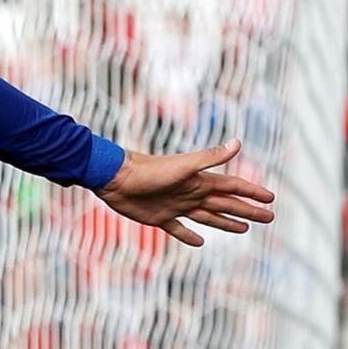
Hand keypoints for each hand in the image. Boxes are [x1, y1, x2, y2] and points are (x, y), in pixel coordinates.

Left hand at [95, 139, 274, 246]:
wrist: (114, 178)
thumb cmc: (148, 170)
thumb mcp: (184, 165)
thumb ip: (210, 157)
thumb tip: (238, 142)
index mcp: (199, 181)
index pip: (232, 187)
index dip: (251, 192)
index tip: (271, 198)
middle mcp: (190, 193)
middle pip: (225, 204)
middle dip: (247, 210)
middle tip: (269, 217)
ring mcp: (176, 206)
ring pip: (208, 216)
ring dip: (226, 222)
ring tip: (244, 228)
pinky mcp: (159, 218)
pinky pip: (179, 229)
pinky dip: (190, 236)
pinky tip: (200, 242)